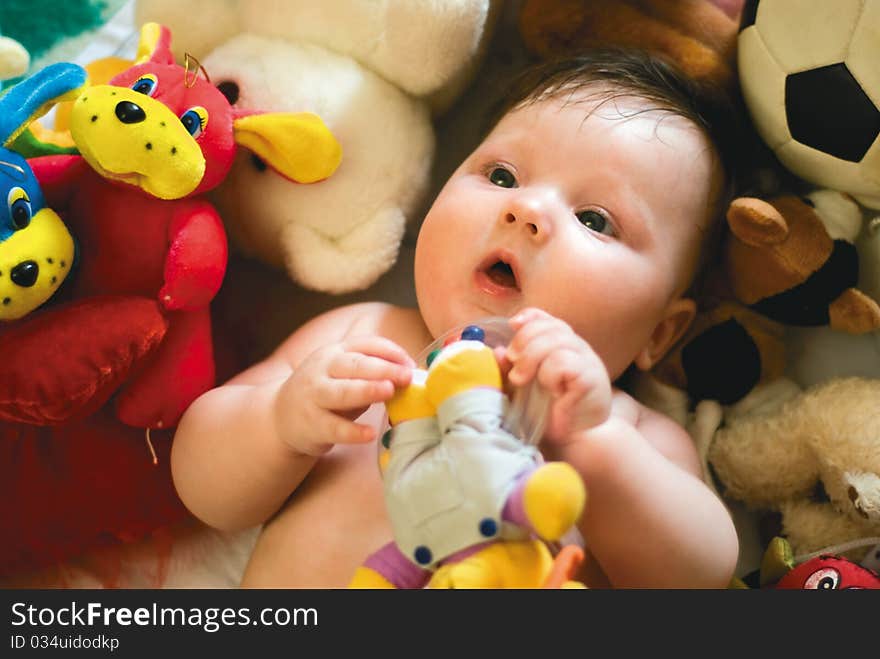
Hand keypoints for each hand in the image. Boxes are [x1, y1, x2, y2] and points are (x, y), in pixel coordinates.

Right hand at [274, 336, 413, 455]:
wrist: (281, 417)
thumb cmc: (326, 393)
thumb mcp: (344, 374)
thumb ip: (371, 372)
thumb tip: (409, 375)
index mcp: (335, 353)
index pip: (365, 345)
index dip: (390, 352)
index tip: (411, 364)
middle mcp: (322, 370)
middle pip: (355, 365)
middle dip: (383, 369)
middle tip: (406, 376)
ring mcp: (314, 397)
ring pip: (342, 392)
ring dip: (367, 390)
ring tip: (389, 391)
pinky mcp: (311, 424)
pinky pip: (334, 428)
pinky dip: (353, 431)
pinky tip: (370, 434)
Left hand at [503, 308, 611, 443]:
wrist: (579, 437)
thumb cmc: (551, 410)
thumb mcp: (525, 388)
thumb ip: (511, 370)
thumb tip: (497, 352)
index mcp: (561, 344)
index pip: (546, 318)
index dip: (529, 317)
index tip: (512, 325)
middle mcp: (577, 347)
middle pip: (550, 327)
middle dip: (524, 343)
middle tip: (515, 371)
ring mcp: (587, 361)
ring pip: (557, 342)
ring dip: (534, 362)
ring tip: (528, 384)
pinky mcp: (592, 378)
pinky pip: (565, 364)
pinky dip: (551, 376)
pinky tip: (553, 393)